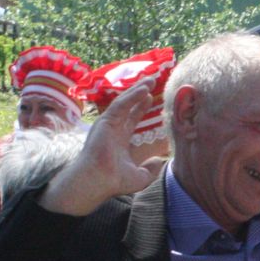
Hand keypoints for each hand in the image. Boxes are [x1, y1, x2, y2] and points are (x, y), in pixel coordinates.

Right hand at [39, 75, 167, 215]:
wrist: (98, 180)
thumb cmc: (114, 181)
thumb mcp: (140, 177)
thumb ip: (151, 169)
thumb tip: (161, 160)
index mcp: (119, 140)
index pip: (131, 119)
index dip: (141, 108)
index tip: (150, 99)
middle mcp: (112, 130)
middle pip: (128, 107)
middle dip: (139, 95)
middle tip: (151, 83)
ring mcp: (108, 124)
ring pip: (124, 102)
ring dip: (137, 90)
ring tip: (150, 80)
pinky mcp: (105, 121)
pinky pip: (121, 104)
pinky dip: (132, 96)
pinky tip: (144, 89)